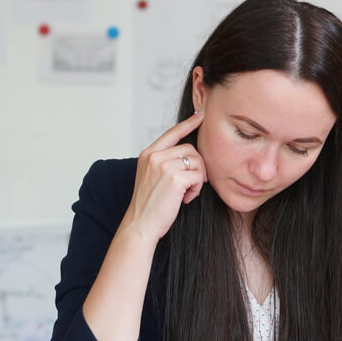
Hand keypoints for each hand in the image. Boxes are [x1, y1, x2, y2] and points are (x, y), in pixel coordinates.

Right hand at [122, 112, 207, 241]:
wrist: (140, 225)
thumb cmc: (148, 205)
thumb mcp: (151, 177)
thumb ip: (164, 162)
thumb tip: (190, 155)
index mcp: (148, 154)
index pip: (172, 132)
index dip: (188, 123)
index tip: (201, 115)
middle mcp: (154, 156)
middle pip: (190, 149)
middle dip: (197, 166)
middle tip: (192, 184)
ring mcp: (164, 166)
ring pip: (197, 162)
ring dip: (197, 179)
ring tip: (185, 193)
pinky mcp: (175, 178)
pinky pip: (198, 176)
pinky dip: (196, 189)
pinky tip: (185, 199)